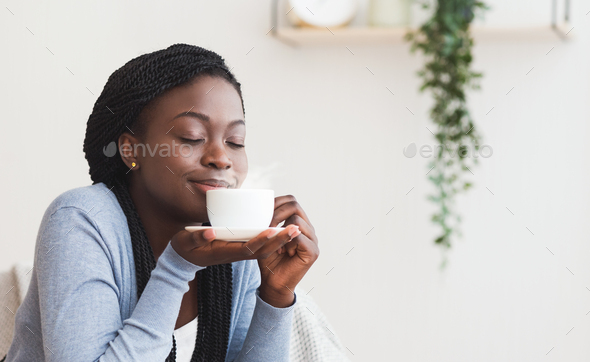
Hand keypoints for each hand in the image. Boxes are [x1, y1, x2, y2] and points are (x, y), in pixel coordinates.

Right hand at [170, 226, 299, 266]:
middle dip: (279, 241)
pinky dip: (272, 240)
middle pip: (262, 250)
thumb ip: (196, 237)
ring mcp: (238, 252)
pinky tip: (283, 230)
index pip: (247, 248)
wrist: (184, 259)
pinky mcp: (240, 248)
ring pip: (264, 249)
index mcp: (224, 253)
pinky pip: (260, 247)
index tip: (273, 230)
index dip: (261, 240)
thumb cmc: (184, 248)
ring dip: (280, 240)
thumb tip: (210, 232)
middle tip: (296, 229)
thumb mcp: (185, 242)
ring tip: (295, 229)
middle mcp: (235, 254)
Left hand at [257, 195, 319, 307]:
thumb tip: (261, 203)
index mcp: (299, 222)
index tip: (262, 211)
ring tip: (274, 243)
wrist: (273, 283)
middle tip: (265, 226)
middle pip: (295, 206)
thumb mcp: (266, 236)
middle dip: (276, 213)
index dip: (276, 201)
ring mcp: (313, 240)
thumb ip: (268, 221)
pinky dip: (286, 242)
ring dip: (280, 229)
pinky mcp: (313, 252)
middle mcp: (308, 228)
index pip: (292, 201)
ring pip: (296, 220)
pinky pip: (298, 237)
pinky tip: (281, 252)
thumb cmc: (268, 260)